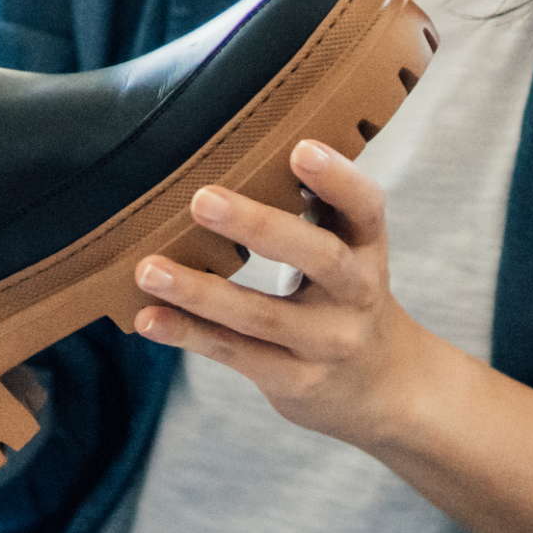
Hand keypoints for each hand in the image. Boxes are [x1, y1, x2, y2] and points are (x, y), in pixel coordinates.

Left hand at [127, 137, 440, 450]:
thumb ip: (316, 209)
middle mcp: (357, 294)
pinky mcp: (294, 380)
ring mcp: (326, 342)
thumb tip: (252, 145)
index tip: (300, 149)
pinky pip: (235, 353)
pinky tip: (149, 318)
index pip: (365, 207)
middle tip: (202, 200)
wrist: (383, 387)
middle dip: (258, 227)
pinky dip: (188, 334)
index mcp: (369, 249)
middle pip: (318, 257)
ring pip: (260, 314)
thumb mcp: (351, 251)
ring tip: (148, 269)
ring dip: (199, 291)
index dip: (338, 178)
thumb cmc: (346, 298)